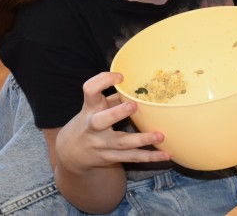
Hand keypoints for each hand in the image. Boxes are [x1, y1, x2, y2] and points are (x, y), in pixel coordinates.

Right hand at [55, 72, 170, 172]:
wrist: (71, 152)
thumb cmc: (89, 120)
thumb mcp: (95, 107)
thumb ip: (114, 96)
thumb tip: (138, 84)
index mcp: (89, 108)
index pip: (89, 90)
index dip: (103, 81)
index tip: (120, 77)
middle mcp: (92, 127)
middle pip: (101, 121)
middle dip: (116, 113)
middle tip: (134, 105)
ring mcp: (100, 144)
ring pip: (121, 143)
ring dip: (142, 140)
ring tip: (160, 135)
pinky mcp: (109, 158)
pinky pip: (131, 158)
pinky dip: (149, 157)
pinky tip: (165, 155)